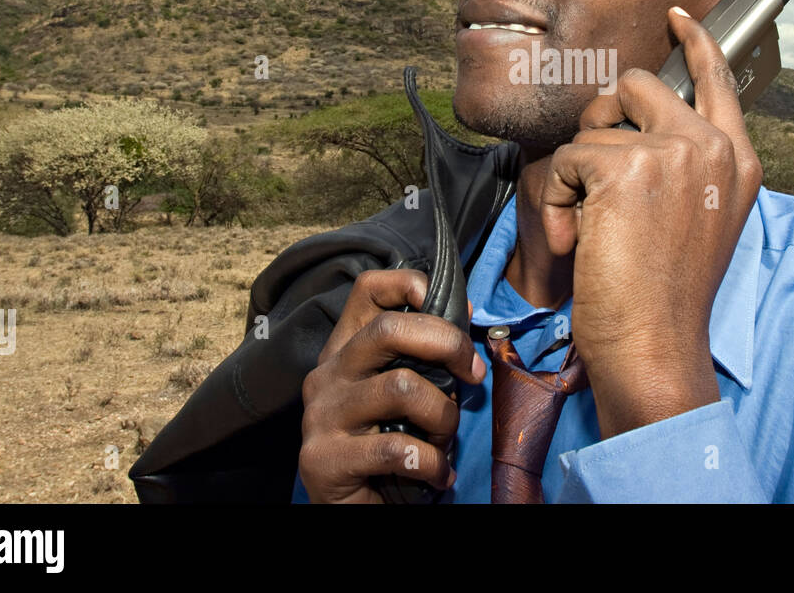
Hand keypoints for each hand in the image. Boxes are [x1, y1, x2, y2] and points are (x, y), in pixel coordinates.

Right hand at [298, 268, 485, 502]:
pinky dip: (431, 463)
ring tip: (446, 441)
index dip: (411, 284)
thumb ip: (426, 354)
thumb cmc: (388, 445)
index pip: (368, 289)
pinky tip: (436, 475)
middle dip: (448, 344)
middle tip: (473, 374)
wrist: (354, 510)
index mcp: (345, 350)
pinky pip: (397, 448)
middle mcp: (327, 374)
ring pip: (402, 387)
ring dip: (443, 417)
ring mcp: (320, 415)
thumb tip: (466, 306)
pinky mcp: (323, 459)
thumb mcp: (407, 393)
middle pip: (389, 328)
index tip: (451, 311)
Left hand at [538, 6, 762, 437]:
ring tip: (592, 229)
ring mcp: (675, 152)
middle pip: (638, 86)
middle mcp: (715, 148)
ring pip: (596, 126)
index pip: (719, 80)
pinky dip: (560, 199)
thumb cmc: (667, 297)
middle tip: (595, 177)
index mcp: (739, 162)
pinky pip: (569, 157)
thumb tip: (638, 127)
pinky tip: (580, 239)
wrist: (656, 345)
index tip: (677, 18)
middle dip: (602, 120)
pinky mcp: (627, 166)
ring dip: (578, 178)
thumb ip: (688, 169)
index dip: (696, 43)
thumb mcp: (701, 222)